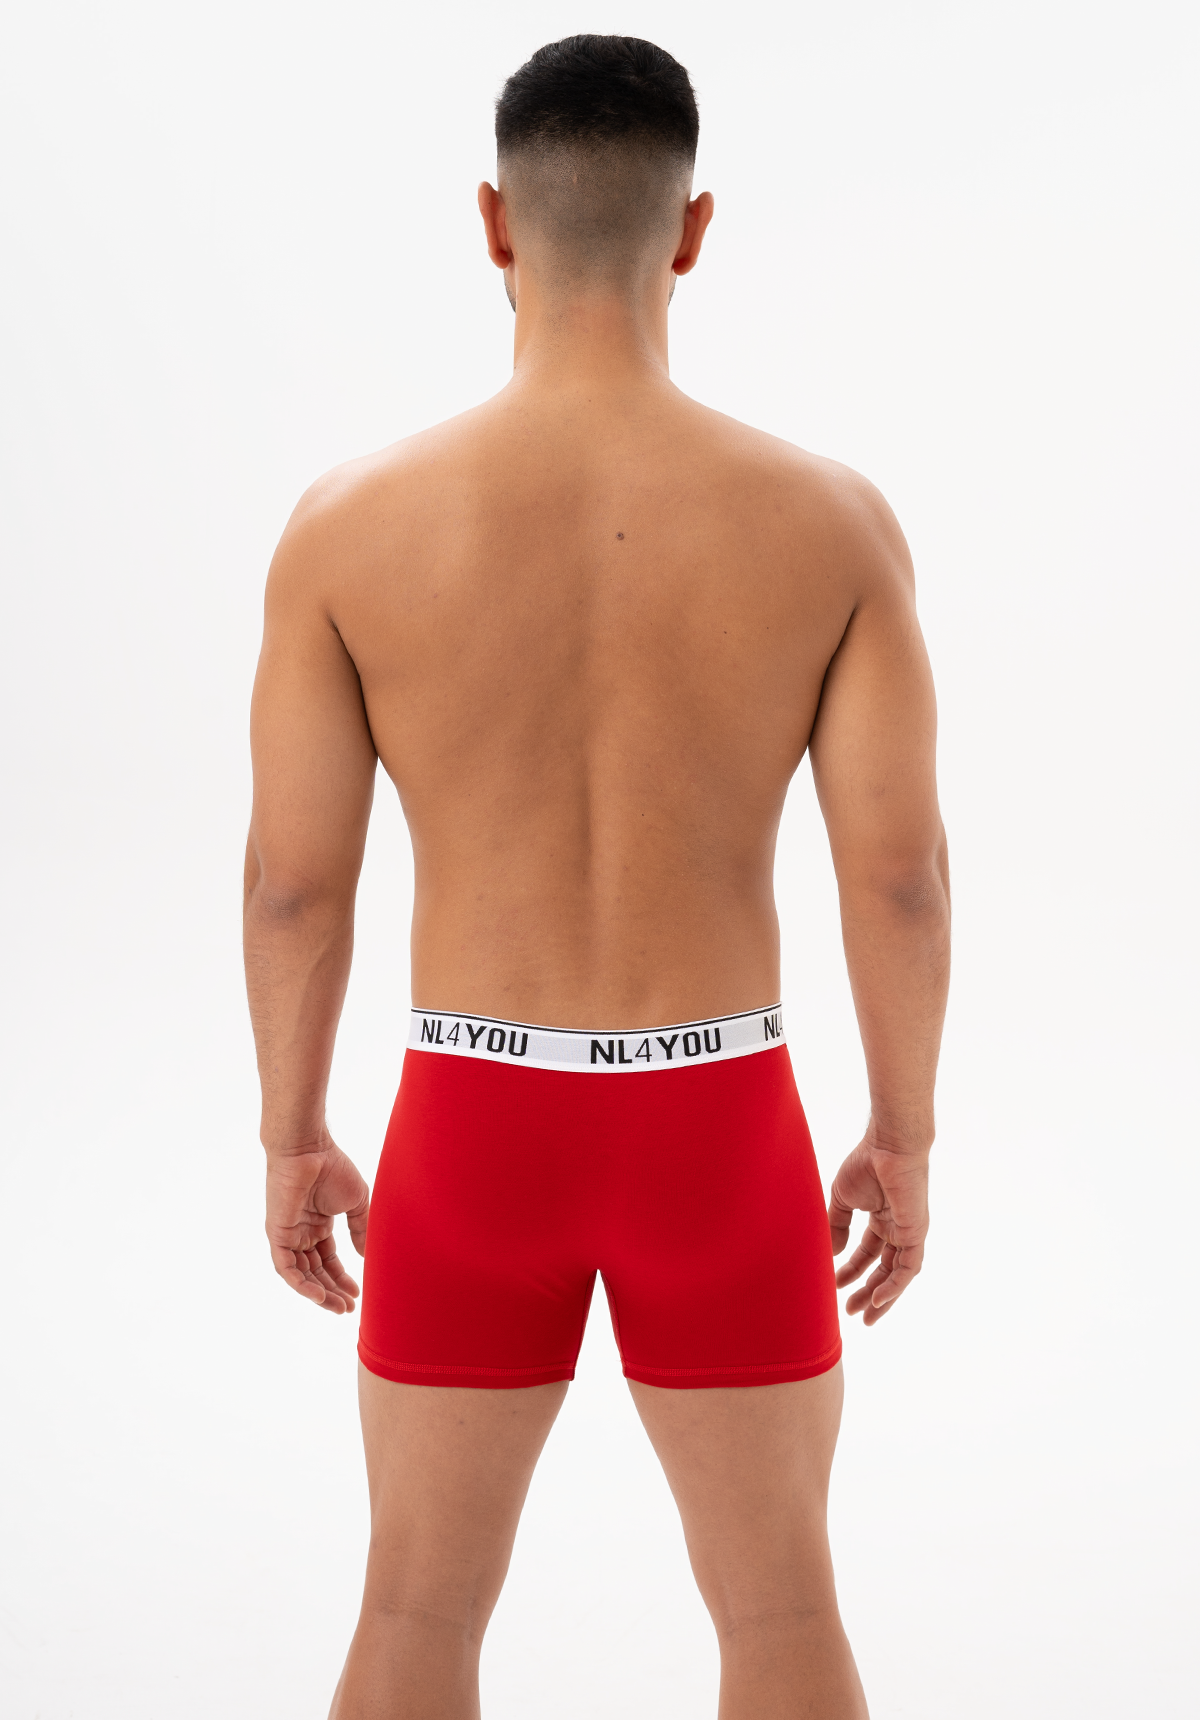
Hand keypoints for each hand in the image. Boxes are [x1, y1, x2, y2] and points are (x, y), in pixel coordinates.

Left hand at [264, 1136, 369, 1312]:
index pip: (327, 1261)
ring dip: (318, 1293)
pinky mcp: (277, 1234)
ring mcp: (288, 1234)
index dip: (341, 1278)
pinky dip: (300, 1284)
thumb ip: (360, 1229)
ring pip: (300, 1275)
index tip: (357, 1293)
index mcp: (318, 1225)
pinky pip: (285, 1267)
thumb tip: (365, 1256)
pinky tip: (318, 1295)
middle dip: (332, 1291)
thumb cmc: (332, 1168)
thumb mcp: (356, 1202)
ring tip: (337, 1306)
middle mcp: (301, 1233)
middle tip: (348, 1308)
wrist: (310, 1149)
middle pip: (315, 1272)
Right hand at [828, 1124, 928, 1323]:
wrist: (887, 1146)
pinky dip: (894, 1286)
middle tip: (850, 1312)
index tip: (835, 1285)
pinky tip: (878, 1300)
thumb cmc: (866, 1164)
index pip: (868, 1253)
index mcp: (881, 1218)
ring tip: (864, 1315)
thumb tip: (830, 1253)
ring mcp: (908, 1232)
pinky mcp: (916, 1234)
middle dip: (867, 1291)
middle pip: (884, 1269)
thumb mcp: (843, 1199)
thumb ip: (837, 1225)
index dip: (852, 1271)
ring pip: (897, 1274)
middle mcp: (897, 1228)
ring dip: (882, 1297)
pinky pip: (908, 1268)